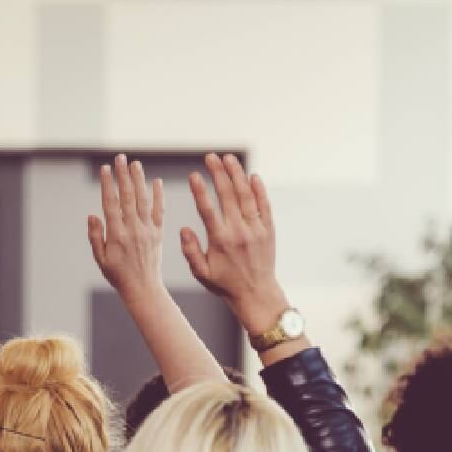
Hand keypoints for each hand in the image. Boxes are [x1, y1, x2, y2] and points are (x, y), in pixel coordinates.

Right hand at [88, 155, 165, 298]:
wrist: (143, 288)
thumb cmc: (117, 275)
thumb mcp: (100, 259)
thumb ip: (96, 236)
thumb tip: (93, 215)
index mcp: (117, 235)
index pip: (111, 204)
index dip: (108, 185)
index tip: (105, 168)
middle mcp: (133, 230)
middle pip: (128, 197)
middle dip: (124, 176)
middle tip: (120, 158)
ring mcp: (147, 230)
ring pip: (144, 201)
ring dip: (140, 180)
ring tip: (135, 164)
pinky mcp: (158, 233)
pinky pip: (159, 212)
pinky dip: (159, 196)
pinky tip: (157, 182)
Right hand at [181, 153, 287, 334]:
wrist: (256, 293)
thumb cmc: (225, 283)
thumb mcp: (201, 273)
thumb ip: (190, 251)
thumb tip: (184, 229)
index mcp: (220, 240)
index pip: (207, 209)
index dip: (199, 190)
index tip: (193, 175)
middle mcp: (239, 231)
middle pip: (228, 195)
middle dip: (218, 173)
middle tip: (210, 157)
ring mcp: (256, 229)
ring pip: (246, 195)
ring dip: (237, 175)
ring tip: (228, 158)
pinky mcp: (268, 230)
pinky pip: (264, 205)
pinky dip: (259, 189)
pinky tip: (252, 175)